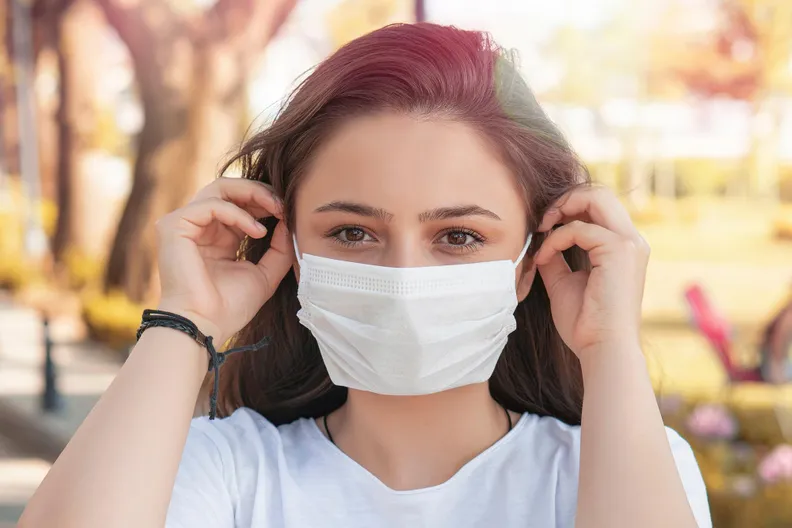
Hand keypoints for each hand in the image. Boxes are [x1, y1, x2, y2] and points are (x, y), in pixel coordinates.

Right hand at [155, 178, 291, 342]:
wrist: (205, 326)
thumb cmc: (230, 307)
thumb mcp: (265, 274)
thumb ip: (279, 249)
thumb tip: (290, 222)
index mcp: (217, 237)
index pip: (240, 204)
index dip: (265, 202)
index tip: (288, 210)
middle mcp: (199, 227)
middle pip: (230, 189)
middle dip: (260, 192)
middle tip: (283, 204)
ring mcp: (183, 224)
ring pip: (219, 188)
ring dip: (253, 194)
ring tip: (276, 209)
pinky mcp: (173, 226)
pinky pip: (211, 205)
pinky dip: (238, 213)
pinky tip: (258, 231)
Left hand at [533, 187, 649, 358]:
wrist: (602, 349)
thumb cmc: (585, 323)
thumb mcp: (563, 281)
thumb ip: (556, 256)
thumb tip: (540, 238)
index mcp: (622, 247)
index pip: (598, 207)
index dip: (568, 207)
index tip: (543, 227)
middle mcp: (632, 240)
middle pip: (600, 193)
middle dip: (565, 199)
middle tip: (542, 220)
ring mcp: (629, 243)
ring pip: (596, 197)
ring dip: (562, 208)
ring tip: (541, 229)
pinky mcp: (620, 250)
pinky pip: (578, 228)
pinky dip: (555, 239)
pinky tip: (543, 258)